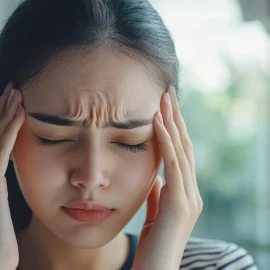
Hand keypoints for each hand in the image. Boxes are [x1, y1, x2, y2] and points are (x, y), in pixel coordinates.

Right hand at [0, 81, 24, 268]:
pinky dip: (10, 129)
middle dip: (2, 109)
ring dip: (5, 112)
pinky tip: (20, 113)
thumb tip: (13, 170)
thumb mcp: (4, 204)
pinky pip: (2, 148)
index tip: (15, 103)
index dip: (3, 119)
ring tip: (15, 92)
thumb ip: (5, 186)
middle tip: (13, 90)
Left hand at [133, 86, 202, 269]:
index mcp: (184, 193)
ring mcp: (188, 197)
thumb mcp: (154, 212)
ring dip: (172, 123)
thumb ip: (158, 194)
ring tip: (165, 99)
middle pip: (184, 147)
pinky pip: (172, 165)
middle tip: (168, 93)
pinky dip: (165, 142)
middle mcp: (191, 192)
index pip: (180, 155)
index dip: (175, 130)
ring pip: (181, 151)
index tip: (165, 109)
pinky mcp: (179, 204)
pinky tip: (158, 122)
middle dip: (177, 119)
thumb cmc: (153, 245)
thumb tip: (157, 178)